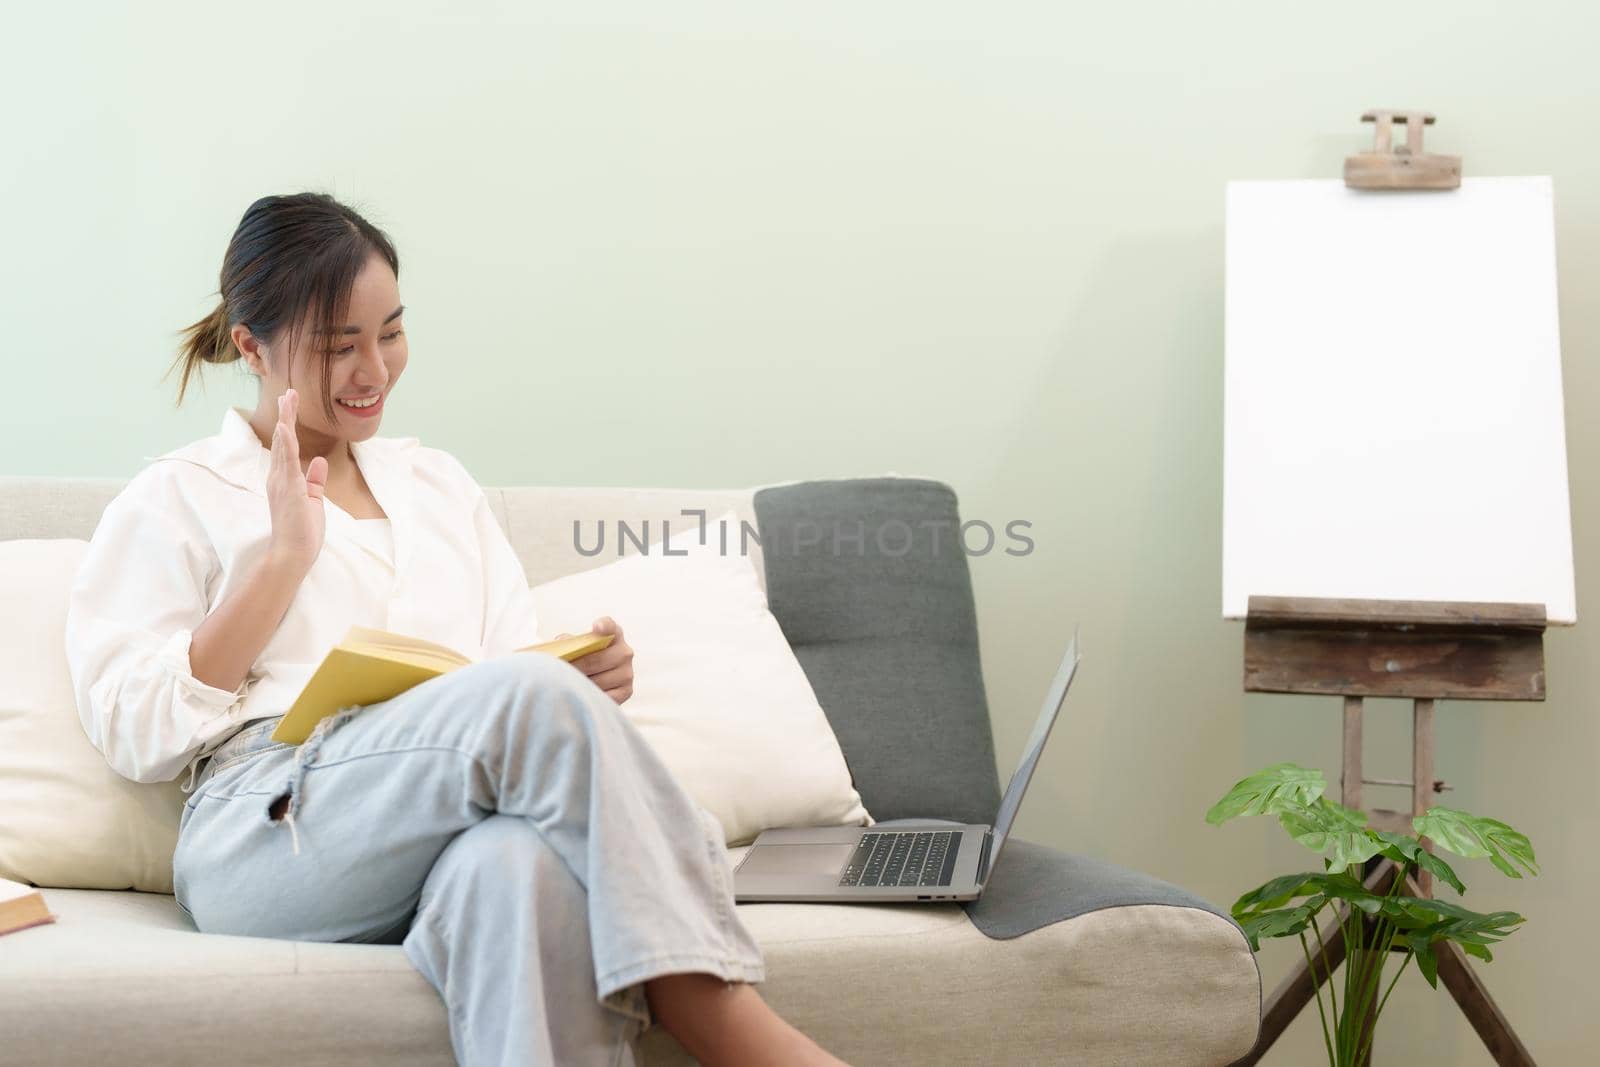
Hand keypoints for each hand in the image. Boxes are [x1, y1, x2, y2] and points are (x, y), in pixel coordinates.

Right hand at [265, 388, 328, 574]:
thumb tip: (319, 461)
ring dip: (285, 421)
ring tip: (287, 399)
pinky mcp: (288, 490)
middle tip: (288, 393)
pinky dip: (285, 444)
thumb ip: (315, 480)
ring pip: (282, 445)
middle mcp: (278, 477)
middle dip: (285, 415)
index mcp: (285, 480)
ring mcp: (281, 483)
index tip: (290, 405)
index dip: (287, 425)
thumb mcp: (313, 500)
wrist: (292, 555)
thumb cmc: (301, 532)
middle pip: (281, 439)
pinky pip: (286, 463)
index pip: (285, 447)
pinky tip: (284, 427)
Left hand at [556, 616, 633, 703]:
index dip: (603, 626)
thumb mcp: (578, 646)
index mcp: (614, 634)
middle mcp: (624, 652)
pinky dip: (590, 696)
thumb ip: (571, 642)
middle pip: (597, 659)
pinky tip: (579, 695)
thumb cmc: (583, 657)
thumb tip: (560, 644)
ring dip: (580, 684)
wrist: (595, 678)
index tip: (595, 628)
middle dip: (575, 667)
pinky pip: (604, 696)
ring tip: (565, 685)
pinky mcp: (626, 691)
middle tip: (557, 672)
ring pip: (598, 680)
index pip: (610, 627)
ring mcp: (627, 673)